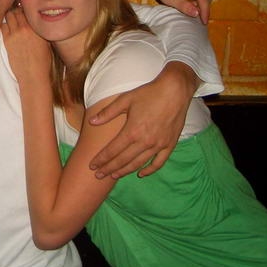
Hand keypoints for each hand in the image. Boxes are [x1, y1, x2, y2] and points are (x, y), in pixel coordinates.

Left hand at [1, 7, 52, 85]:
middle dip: (16, 10)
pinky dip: (5, 25)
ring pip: (9, 16)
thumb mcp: (47, 42)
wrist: (34, 74)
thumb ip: (40, 30)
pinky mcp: (8, 41)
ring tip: (11, 20)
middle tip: (15, 13)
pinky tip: (7, 29)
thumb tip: (36, 23)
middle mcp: (27, 28)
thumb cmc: (43, 61)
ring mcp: (16, 33)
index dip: (26, 9)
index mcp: (38, 27)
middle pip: (18, 10)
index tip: (24, 9)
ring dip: (9, 16)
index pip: (29, 10)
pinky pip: (3, 26)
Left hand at [87, 62, 195, 178]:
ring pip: (138, 163)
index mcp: (132, 131)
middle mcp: (145, 141)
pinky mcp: (169, 145)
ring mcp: (158, 145)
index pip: (112, 150)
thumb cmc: (148, 93)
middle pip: (123, 160)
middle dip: (109, 169)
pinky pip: (158, 163)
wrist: (175, 90)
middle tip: (98, 176)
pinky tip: (140, 174)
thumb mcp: (125, 100)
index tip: (92, 165)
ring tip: (113, 176)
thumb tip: (91, 122)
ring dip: (125, 171)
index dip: (101, 159)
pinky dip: (149, 170)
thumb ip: (107, 113)